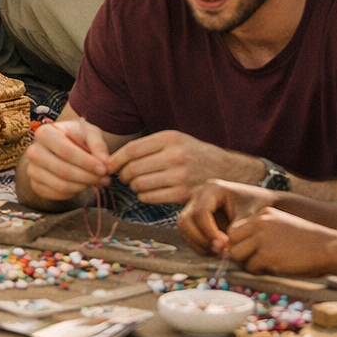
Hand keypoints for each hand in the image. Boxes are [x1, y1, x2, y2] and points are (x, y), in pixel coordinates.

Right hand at [21, 119, 112, 201]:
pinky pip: (57, 195)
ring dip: (83, 186)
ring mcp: (32, 170)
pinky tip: (82, 185)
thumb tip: (104, 162)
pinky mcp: (35, 185)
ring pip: (60, 185)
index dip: (86, 162)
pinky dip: (74, 193)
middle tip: (104, 179)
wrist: (62, 148)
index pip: (64, 150)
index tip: (104, 168)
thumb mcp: (89, 133)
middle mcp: (34, 151)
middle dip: (87, 176)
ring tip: (96, 182)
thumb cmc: (76, 138)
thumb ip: (98, 144)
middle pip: (62, 170)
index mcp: (44, 133)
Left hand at [108, 131, 263, 204]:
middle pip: (133, 169)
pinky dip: (144, 196)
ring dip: (134, 186)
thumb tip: (112, 159)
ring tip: (139, 183)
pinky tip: (149, 192)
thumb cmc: (193, 154)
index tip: (109, 165)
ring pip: (139, 184)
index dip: (115, 160)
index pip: (131, 150)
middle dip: (124, 175)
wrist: (227, 171)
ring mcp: (179, 176)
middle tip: (125, 177)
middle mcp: (174, 156)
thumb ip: (147, 147)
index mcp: (169, 138)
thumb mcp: (174, 140)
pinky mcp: (183, 195)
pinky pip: (150, 197)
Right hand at [178, 179, 280, 254]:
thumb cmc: (258, 206)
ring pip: (184, 226)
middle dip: (200, 239)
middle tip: (219, 251)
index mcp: (213, 189)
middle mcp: (199, 194)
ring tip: (218, 251)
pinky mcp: (195, 214)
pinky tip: (215, 249)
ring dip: (198, 242)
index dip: (209, 232)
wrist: (261, 202)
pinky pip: (188, 231)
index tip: (223, 246)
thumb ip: (237, 230)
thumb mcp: (251, 217)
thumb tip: (224, 246)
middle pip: (186, 219)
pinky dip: (199, 243)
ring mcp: (195, 203)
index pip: (200, 212)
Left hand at [223, 207, 336, 277]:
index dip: (239, 242)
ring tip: (263, 265)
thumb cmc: (308, 242)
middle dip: (239, 253)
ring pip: (237, 254)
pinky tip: (272, 269)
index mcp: (264, 214)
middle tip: (253, 260)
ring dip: (247, 263)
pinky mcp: (268, 256)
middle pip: (232, 240)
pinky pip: (250, 267)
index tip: (249, 251)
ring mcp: (263, 239)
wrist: (329, 248)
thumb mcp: (283, 225)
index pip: (236, 229)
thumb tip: (240, 247)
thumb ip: (263, 232)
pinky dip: (258, 271)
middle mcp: (260, 224)